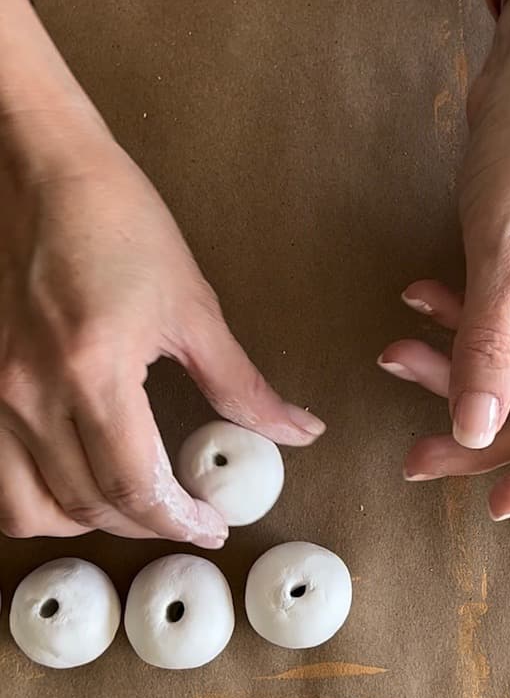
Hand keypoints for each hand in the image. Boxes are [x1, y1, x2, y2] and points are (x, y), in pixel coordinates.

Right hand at [0, 0, 323, 542]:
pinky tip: (69, 484)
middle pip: (87, 504)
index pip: (134, 486)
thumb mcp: (193, 306)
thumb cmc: (119, 222)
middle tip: (186, 515)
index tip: (211, 524)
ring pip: (28, 508)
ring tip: (130, 508)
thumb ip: (242, 384)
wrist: (47, 174)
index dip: (179, 520)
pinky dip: (34, 500)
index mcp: (93, 369)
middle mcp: (30, 391)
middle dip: (147, 524)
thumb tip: (294, 430)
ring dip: (85, 523)